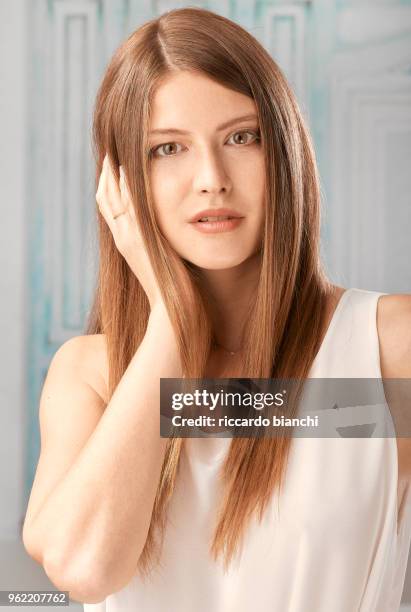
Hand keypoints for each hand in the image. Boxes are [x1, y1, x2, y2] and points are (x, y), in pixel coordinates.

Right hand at [95, 154, 162, 310]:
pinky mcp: (139, 240)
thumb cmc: (171, 285)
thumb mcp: (160, 257)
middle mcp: (122, 238)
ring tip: (115, 154)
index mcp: (125, 242)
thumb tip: (163, 230)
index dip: (108, 186)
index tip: (113, 167)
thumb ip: (156, 241)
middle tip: (109, 153)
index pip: (109, 208)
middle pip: (104, 199)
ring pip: (112, 200)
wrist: (170, 307)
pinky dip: (126, 187)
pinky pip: (129, 207)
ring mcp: (128, 239)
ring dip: (112, 175)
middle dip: (106, 175)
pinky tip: (129, 169)